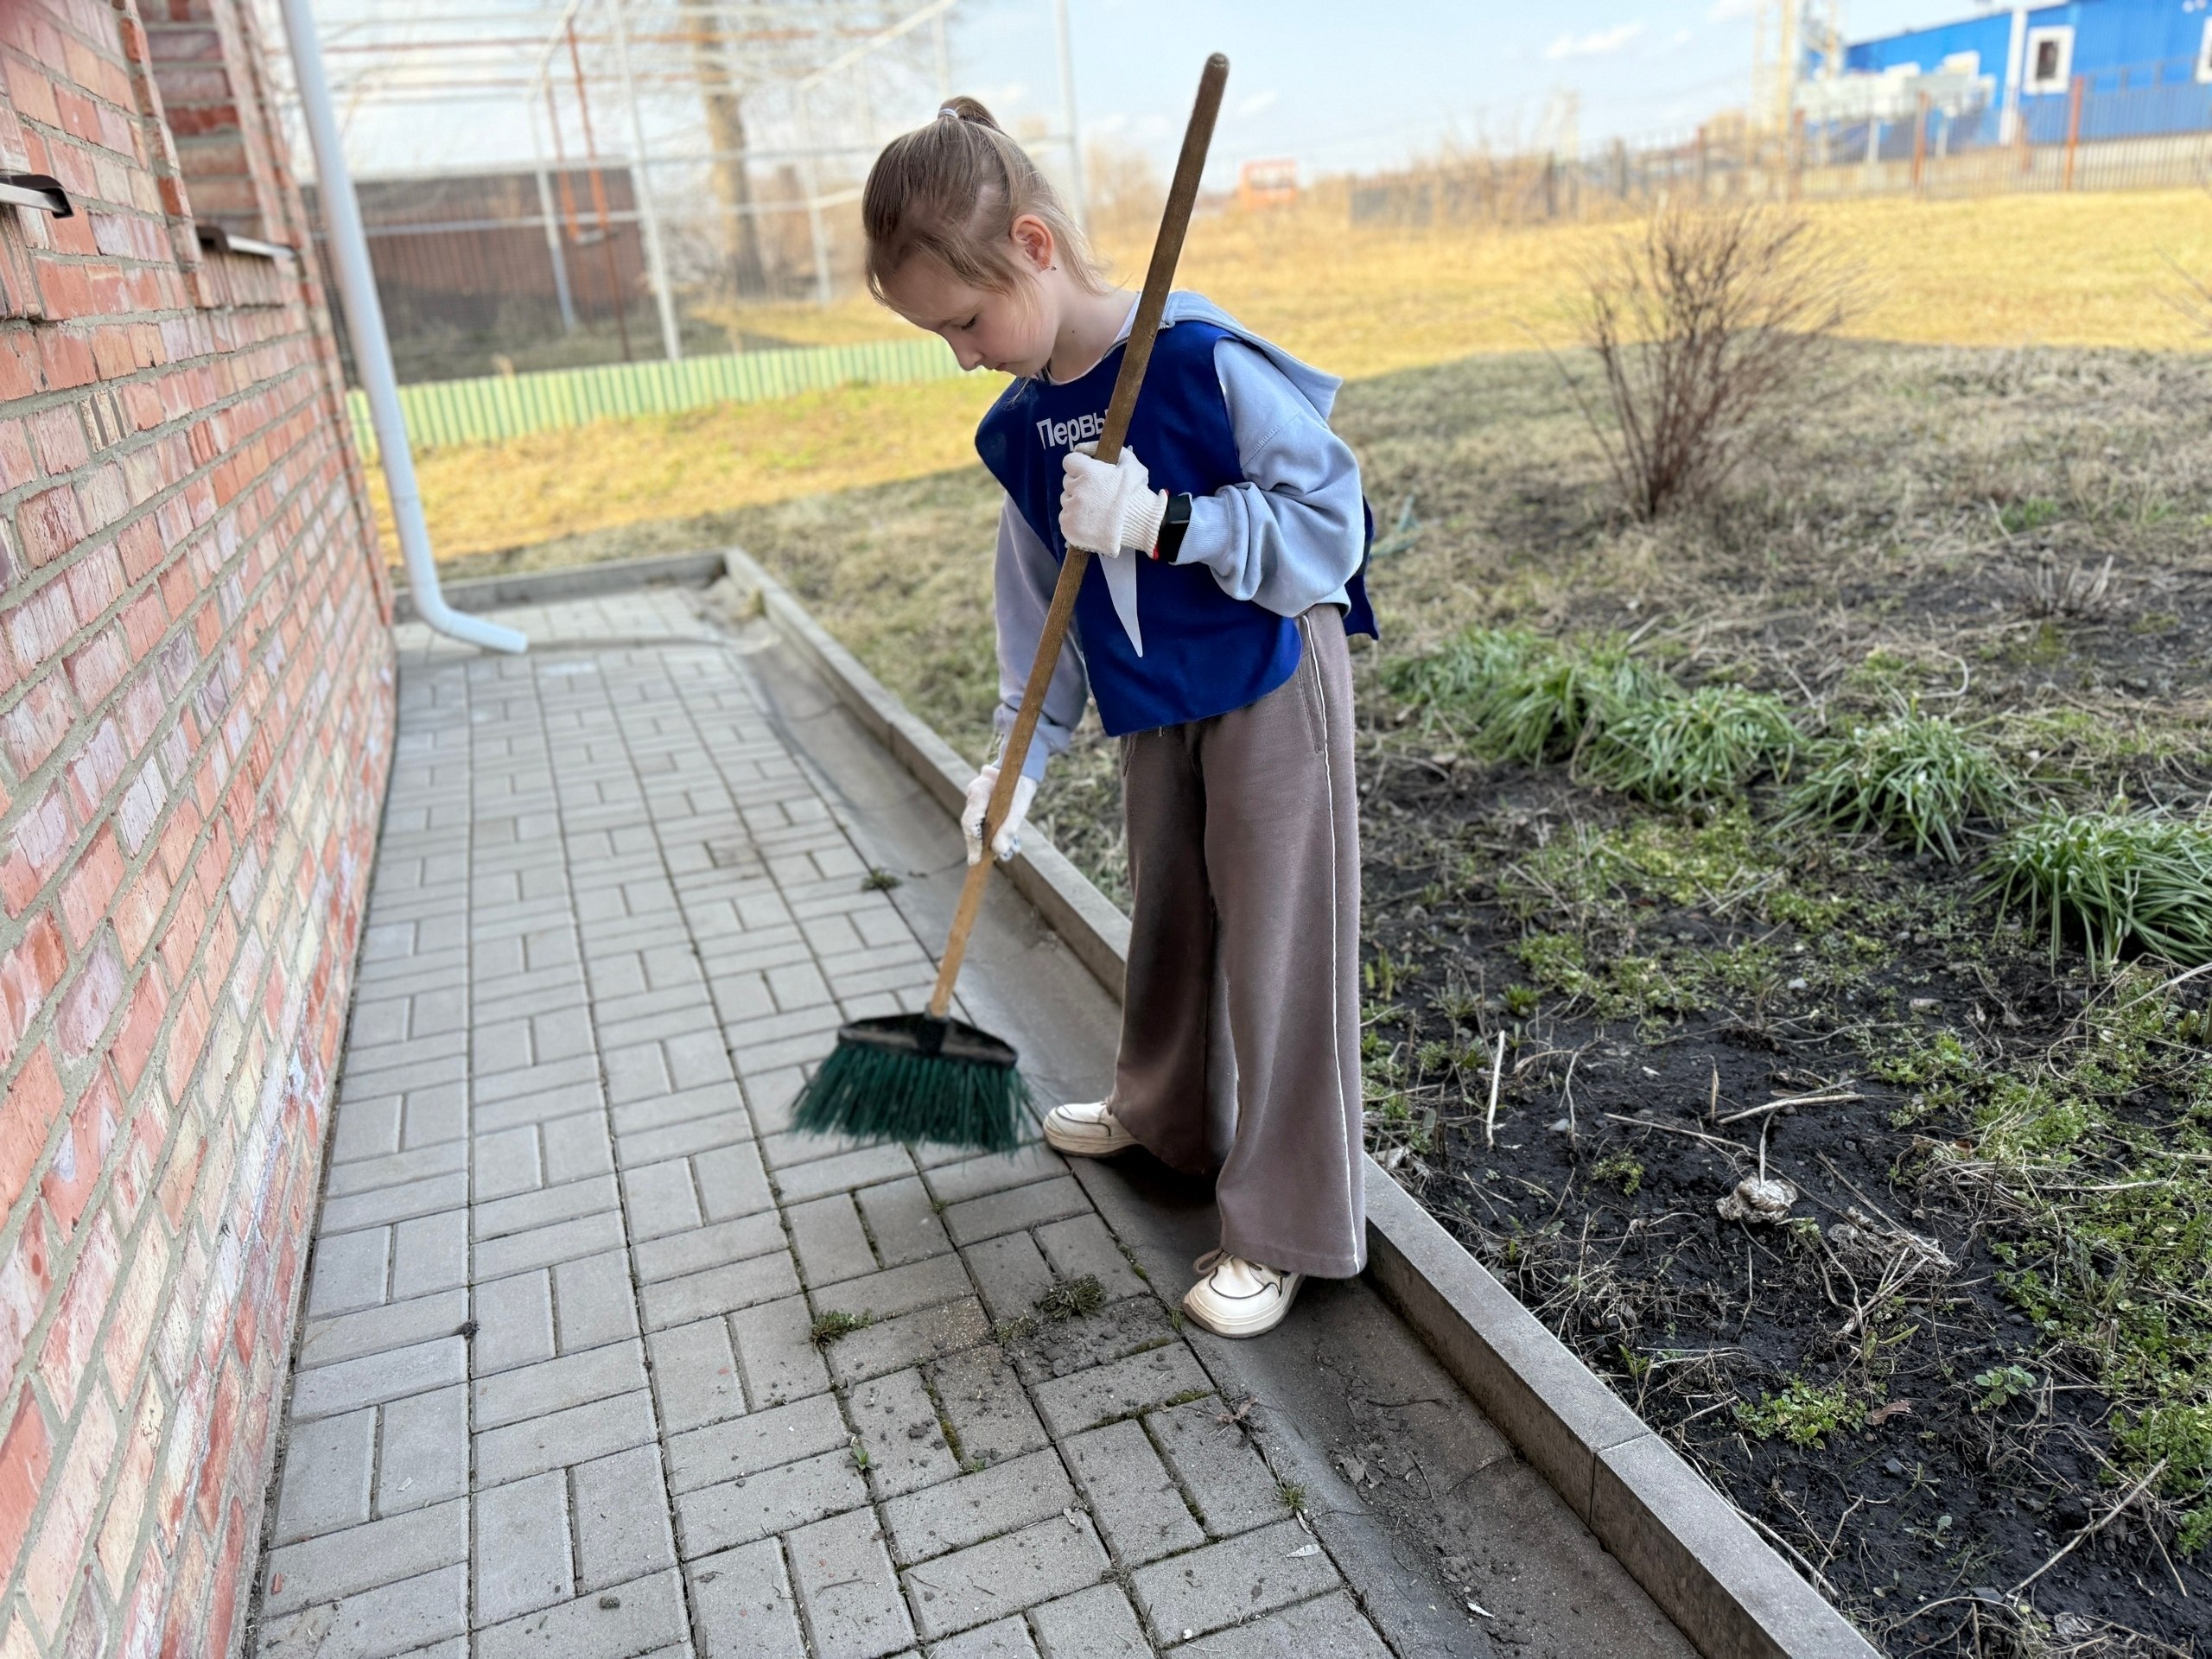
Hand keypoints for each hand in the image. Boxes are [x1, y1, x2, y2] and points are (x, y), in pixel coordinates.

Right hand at [961, 763, 1037, 865]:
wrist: (1022, 769)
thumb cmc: (1021, 784)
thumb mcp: (1019, 808)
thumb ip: (1009, 829)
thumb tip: (998, 851)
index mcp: (979, 791)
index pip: (970, 821)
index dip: (973, 842)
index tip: (975, 859)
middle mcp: (972, 794)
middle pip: (969, 825)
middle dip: (975, 844)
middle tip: (978, 862)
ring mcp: (974, 797)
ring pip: (972, 823)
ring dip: (981, 840)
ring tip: (991, 856)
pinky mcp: (979, 801)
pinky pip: (978, 819)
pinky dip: (985, 832)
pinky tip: (994, 844)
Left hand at [1059, 442, 1165, 557]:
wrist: (1140, 526)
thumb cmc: (1136, 493)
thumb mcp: (1130, 462)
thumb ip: (1104, 450)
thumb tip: (1080, 447)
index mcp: (1088, 472)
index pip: (1069, 461)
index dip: (1078, 466)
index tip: (1087, 473)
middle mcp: (1076, 489)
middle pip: (1068, 482)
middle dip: (1080, 485)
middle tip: (1096, 494)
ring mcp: (1071, 509)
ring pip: (1067, 500)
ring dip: (1077, 502)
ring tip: (1096, 510)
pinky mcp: (1069, 526)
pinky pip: (1066, 518)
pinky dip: (1075, 519)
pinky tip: (1090, 523)